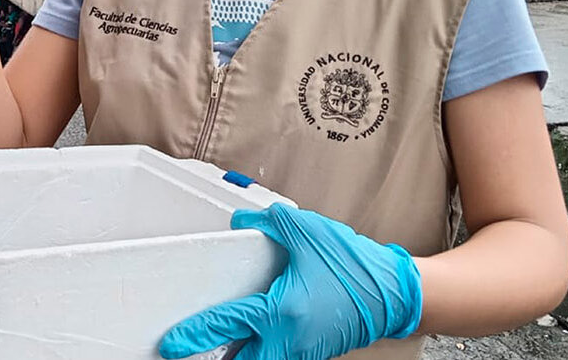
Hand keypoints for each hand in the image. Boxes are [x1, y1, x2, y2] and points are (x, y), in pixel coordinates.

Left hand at [160, 204, 421, 359]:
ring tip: (222, 347)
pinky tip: (256, 339)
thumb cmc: (355, 266)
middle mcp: (289, 339)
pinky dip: (264, 352)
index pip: (226, 326)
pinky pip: (280, 358)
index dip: (194, 335)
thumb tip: (241, 221)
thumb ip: (269, 223)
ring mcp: (303, 351)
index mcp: (281, 311)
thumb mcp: (307, 233)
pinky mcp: (314, 352)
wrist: (396, 293)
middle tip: (192, 354)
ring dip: (242, 357)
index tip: (171, 344)